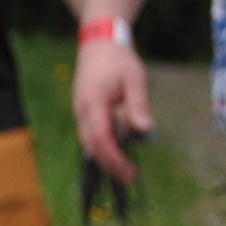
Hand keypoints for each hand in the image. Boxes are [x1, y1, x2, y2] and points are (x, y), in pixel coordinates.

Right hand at [72, 33, 152, 180]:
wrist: (99, 46)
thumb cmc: (120, 62)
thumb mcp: (136, 80)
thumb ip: (139, 106)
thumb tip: (145, 130)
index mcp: (93, 103)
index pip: (101, 138)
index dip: (114, 158)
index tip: (129, 172)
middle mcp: (82, 111)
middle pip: (92, 145)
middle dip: (110, 164)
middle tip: (130, 178)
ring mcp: (80, 112)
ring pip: (89, 142)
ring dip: (106, 157)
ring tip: (126, 170)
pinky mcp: (84, 112)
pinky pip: (91, 135)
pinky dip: (103, 147)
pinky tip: (118, 152)